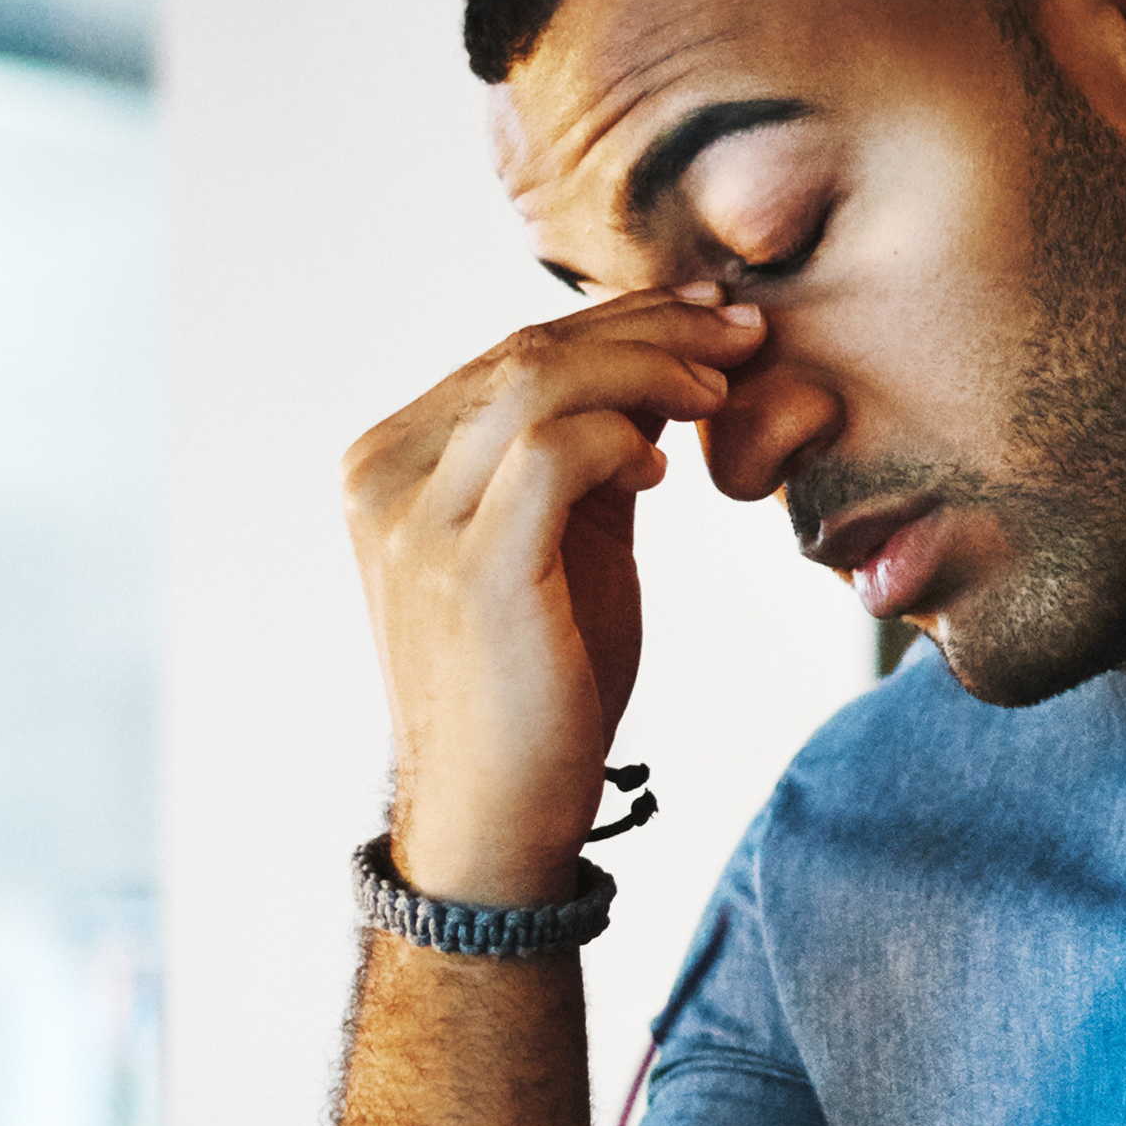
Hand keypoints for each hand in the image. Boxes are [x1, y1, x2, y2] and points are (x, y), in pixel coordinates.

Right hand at [337, 290, 768, 906]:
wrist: (497, 814)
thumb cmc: (538, 680)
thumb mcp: (567, 538)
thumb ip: (596, 451)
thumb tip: (665, 362)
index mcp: (391, 460)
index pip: (511, 353)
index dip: (619, 319)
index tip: (708, 311)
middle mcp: (383, 477)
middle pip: (526, 352)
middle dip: (650, 327)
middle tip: (743, 329)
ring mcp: (413, 521)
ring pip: (538, 382)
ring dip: (649, 368)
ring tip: (723, 385)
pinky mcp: (467, 568)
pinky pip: (552, 452)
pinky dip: (620, 438)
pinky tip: (661, 469)